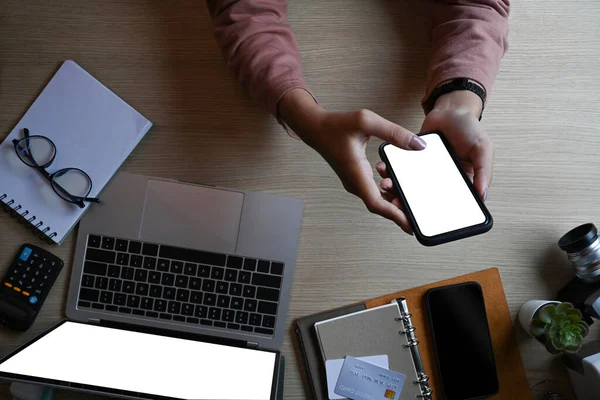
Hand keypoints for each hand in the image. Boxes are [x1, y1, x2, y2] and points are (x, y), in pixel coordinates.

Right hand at [279, 89, 425, 233]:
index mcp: (356, 173)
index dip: (394, 215)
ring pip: (377, 199)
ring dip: (393, 197)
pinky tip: (392, 176)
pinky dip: (387, 188)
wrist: (316, 128)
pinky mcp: (356, 179)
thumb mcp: (367, 121)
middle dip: (399, 208)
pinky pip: (373, 191)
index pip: (376, 202)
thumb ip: (393, 133)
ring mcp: (354, 182)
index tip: (410, 224)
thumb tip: (418, 145)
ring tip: (407, 189)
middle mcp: (354, 183)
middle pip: (379, 205)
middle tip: (417, 207)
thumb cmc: (337, 125)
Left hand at [377, 90, 493, 204]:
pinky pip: (400, 170)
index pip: (447, 204)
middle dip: (408, 203)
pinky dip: (391, 171)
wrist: (450, 110)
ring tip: (386, 184)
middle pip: (422, 199)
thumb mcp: (482, 149)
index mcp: (459, 183)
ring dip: (396, 188)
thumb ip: (483, 171)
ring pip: (408, 187)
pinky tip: (384, 169)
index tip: (421, 220)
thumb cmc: (469, 129)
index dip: (435, 214)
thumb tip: (482, 195)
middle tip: (395, 204)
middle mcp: (440, 181)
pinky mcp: (411, 161)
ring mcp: (424, 173)